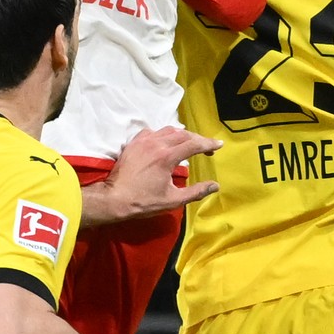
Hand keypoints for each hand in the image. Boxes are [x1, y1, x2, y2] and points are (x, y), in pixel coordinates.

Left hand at [94, 126, 219, 218]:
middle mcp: (156, 144)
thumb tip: (215, 185)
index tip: (219, 145)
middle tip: (207, 148)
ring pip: (168, 130)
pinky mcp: (134, 143)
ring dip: (182, 135)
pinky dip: (163, 135)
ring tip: (189, 144)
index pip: (193, 145)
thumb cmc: (144, 202)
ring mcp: (143, 141)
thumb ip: (196, 191)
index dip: (208, 144)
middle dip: (198, 139)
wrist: (114, 199)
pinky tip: (165, 142)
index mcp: (167, 157)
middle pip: (183, 134)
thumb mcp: (173, 200)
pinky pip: (152, 131)